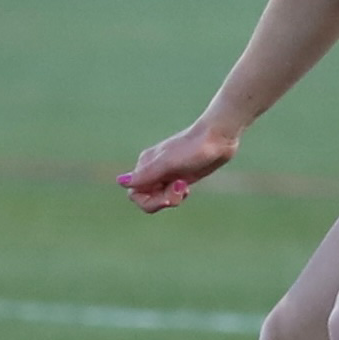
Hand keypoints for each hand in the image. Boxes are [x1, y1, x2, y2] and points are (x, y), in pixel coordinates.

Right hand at [117, 121, 238, 212]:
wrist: (218, 138)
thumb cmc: (193, 148)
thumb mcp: (168, 163)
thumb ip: (145, 174)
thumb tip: (120, 182)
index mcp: (145, 165)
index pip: (135, 194)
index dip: (149, 202)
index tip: (166, 197)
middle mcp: (152, 170)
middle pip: (147, 198)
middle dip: (162, 200)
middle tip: (179, 189)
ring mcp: (166, 174)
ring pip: (160, 198)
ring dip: (172, 197)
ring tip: (184, 186)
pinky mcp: (179, 177)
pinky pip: (171, 194)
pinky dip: (178, 195)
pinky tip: (187, 187)